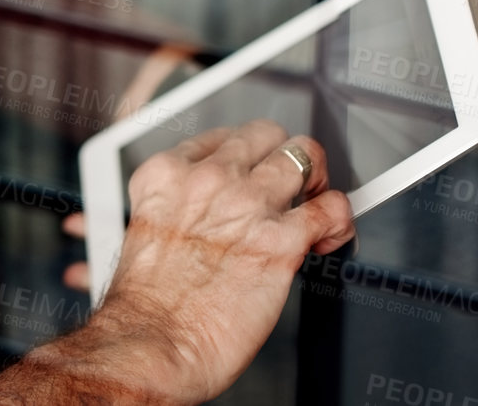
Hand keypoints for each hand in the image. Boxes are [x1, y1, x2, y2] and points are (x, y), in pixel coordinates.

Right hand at [88, 120, 354, 403]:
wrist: (152, 342)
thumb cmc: (143, 305)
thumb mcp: (137, 234)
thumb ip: (162, 213)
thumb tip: (162, 218)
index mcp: (165, 175)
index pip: (220, 137)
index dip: (242, 158)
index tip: (250, 176)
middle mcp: (206, 180)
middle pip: (264, 134)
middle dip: (280, 157)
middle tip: (286, 185)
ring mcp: (246, 205)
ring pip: (304, 157)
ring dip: (315, 180)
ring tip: (313, 203)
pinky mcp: (282, 241)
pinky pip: (332, 209)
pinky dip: (339, 220)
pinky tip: (328, 237)